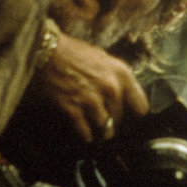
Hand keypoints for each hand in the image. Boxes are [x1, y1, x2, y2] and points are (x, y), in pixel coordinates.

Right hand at [32, 32, 148, 144]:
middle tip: (106, 122)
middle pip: (119, 117)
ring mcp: (92, 100)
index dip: (134, 112)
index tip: (130, 116)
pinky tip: (85, 135)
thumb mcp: (102, 58)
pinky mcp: (74, 109)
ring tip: (98, 134)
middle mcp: (111, 88)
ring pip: (104, 127)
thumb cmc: (72, 51)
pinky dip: (85, 135)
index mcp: (121, 73)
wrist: (46, 51)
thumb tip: (120, 94)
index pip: (140, 105)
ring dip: (100, 132)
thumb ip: (114, 77)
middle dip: (112, 120)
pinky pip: (85, 131)